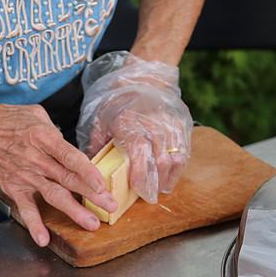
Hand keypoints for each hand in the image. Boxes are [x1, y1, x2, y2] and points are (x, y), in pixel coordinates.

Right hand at [0, 101, 116, 246]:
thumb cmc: (5, 119)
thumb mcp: (35, 113)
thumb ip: (55, 132)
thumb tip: (70, 148)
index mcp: (43, 136)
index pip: (69, 156)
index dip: (87, 171)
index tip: (102, 183)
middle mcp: (35, 158)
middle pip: (68, 179)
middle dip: (92, 195)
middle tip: (110, 206)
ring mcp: (24, 175)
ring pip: (53, 196)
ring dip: (74, 211)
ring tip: (91, 224)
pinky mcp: (13, 187)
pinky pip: (26, 208)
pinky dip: (34, 224)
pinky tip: (43, 239)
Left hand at [77, 52, 192, 202]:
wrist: (144, 80)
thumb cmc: (117, 103)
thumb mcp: (100, 121)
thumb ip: (97, 146)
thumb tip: (91, 171)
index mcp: (130, 123)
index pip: (139, 152)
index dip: (140, 174)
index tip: (137, 189)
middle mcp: (153, 124)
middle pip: (161, 160)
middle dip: (155, 183)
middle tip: (148, 197)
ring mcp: (170, 125)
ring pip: (176, 158)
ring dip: (168, 178)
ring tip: (159, 189)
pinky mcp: (182, 126)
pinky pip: (184, 152)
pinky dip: (178, 168)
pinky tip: (169, 177)